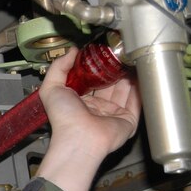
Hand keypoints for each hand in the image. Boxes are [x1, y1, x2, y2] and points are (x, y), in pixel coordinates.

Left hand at [36, 47, 140, 190]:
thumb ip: (58, 67)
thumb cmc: (64, 119)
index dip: (96, 67)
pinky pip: (136, 102)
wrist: (80, 138)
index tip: (102, 53)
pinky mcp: (127, 121)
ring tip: (130, 60)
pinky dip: (139, 89)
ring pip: (124, 91)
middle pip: (110, 84)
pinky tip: (139, 75)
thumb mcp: (51, 87)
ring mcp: (113, 114)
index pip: (91, 80)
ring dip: (127, 76)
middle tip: (118, 55)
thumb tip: (72, 52)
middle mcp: (97, 108)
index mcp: (80, 101)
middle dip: (114, 70)